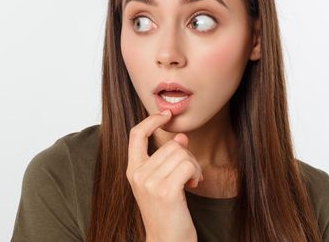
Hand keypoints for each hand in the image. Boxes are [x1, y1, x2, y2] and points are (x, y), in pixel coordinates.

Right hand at [126, 109, 202, 241]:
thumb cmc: (166, 214)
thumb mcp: (160, 183)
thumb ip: (166, 159)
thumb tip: (180, 137)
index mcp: (132, 171)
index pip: (136, 134)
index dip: (151, 120)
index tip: (166, 114)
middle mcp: (138, 175)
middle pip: (169, 144)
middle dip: (187, 155)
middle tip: (189, 174)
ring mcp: (150, 183)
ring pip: (181, 153)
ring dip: (193, 166)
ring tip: (191, 181)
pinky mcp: (166, 191)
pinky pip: (188, 165)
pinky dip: (196, 173)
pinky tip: (194, 185)